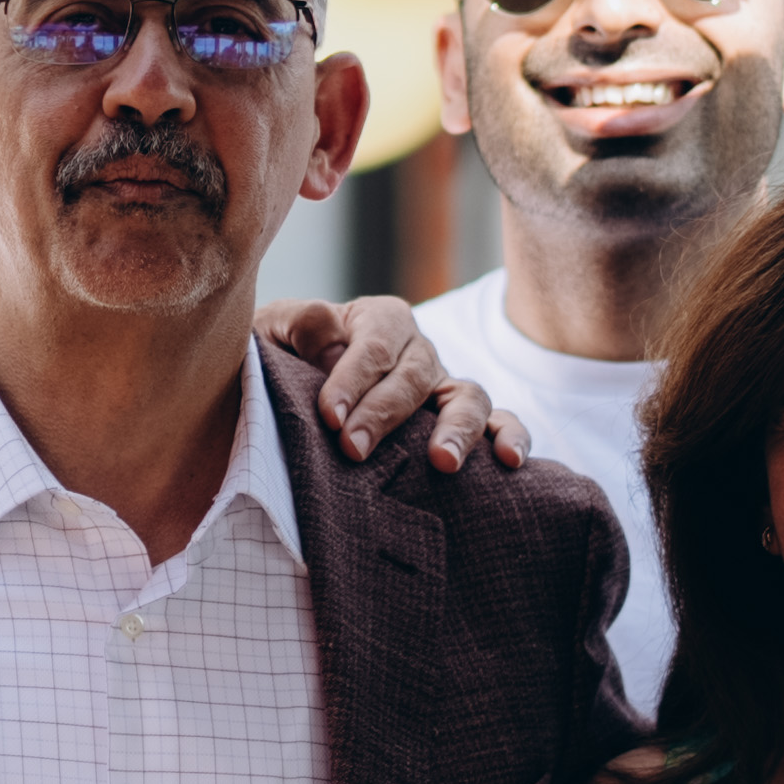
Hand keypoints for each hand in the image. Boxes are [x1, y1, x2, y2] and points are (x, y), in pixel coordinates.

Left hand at [261, 295, 523, 471]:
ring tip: (442, 463)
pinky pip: (497, 423)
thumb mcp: (273, 334)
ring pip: (467, 397)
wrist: (293, 391)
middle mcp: (418, 350)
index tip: (329, 417)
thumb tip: (330, 335)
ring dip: (457, 429)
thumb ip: (297, 325)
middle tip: (353, 450)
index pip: (375, 344)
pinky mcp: (460, 422)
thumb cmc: (282, 362)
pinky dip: (510, 436)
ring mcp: (444, 386)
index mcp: (377, 320)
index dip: (353, 379)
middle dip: (385, 413)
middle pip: (416, 375)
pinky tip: (510, 461)